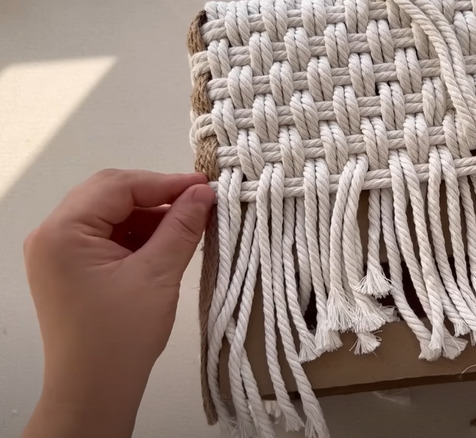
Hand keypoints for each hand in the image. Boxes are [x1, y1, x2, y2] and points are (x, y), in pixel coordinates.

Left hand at [22, 170, 213, 437]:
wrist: (94, 390)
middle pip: (108, 194)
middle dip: (155, 195)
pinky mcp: (68, 268)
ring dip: (147, 215)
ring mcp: (57, 252)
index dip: (165, 182)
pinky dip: (136, 234)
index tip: (205, 187)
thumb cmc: (123, 335)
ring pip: (108, 213)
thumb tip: (206, 193)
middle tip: (199, 201)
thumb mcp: (158, 274)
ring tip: (188, 224)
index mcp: (63, 231)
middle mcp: (51, 234)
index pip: (117, 186)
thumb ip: (182, 226)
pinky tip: (165, 242)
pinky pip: (104, 235)